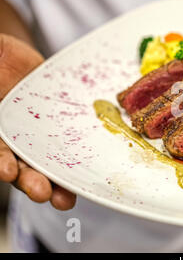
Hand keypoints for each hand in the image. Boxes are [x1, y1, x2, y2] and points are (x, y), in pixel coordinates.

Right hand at [0, 34, 75, 209]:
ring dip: (59, 182)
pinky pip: (76, 140)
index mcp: (0, 134)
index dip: (1, 163)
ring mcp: (42, 134)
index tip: (7, 171)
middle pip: (25, 165)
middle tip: (42, 193)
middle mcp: (18, 139)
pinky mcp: (66, 125)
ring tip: (66, 200)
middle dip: (33, 182)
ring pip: (51, 161)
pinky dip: (85, 156)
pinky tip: (96, 168)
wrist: (13, 60)